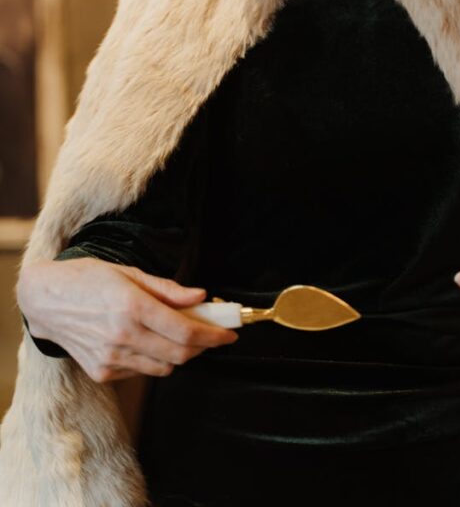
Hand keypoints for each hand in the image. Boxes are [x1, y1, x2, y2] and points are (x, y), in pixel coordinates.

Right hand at [17, 257, 237, 382]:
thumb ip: (167, 289)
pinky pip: (142, 371)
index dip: (213, 335)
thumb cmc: (88, 279)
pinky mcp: (102, 372)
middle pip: (180, 354)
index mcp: (132, 307)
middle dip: (203, 347)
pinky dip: (154, 359)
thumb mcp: (129, 272)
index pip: (185, 330)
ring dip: (180, 354)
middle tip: (213, 334)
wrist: (46, 300)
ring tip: (180, 334)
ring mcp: (111, 358)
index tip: (229, 334)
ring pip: (164, 367)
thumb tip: (199, 296)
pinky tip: (148, 340)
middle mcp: (122, 336)